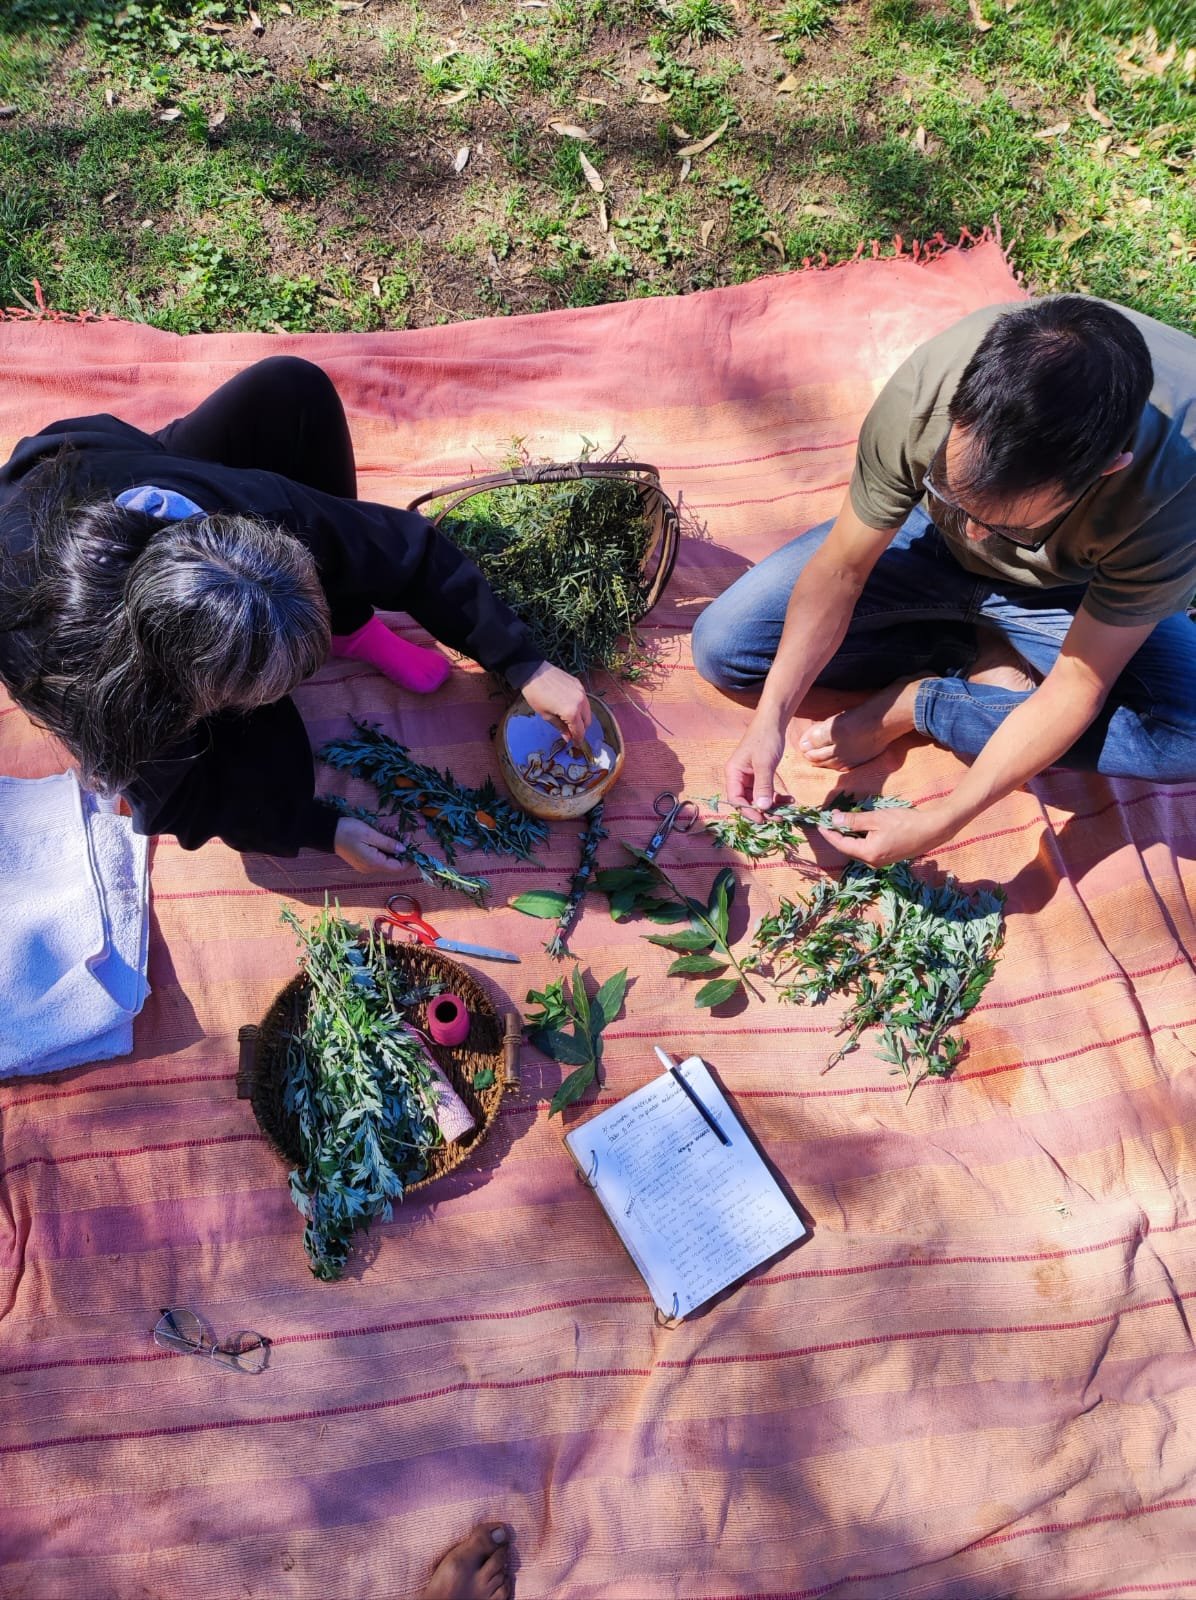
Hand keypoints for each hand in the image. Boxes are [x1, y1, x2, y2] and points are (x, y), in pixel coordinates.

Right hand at [334, 817, 406, 872]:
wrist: (328, 832)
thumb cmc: (349, 831)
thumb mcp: (371, 834)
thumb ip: (388, 843)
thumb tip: (404, 849)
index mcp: (374, 863)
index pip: (399, 868)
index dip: (409, 858)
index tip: (412, 844)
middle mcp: (371, 868)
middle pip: (393, 863)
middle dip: (400, 848)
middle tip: (400, 833)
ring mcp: (366, 865)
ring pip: (386, 858)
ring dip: (391, 845)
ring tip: (388, 830)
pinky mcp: (363, 860)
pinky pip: (378, 856)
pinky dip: (383, 846)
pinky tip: (382, 834)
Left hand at [521, 662, 591, 744]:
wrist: (534, 672)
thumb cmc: (536, 695)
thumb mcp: (546, 715)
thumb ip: (560, 727)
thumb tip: (568, 737)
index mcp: (571, 712)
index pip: (580, 730)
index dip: (578, 739)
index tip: (576, 744)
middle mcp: (580, 702)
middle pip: (587, 721)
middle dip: (581, 729)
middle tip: (572, 733)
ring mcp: (581, 691)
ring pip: (588, 710)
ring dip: (582, 718)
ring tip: (571, 721)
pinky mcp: (579, 684)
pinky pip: (584, 700)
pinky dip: (580, 707)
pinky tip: (570, 708)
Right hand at [725, 717, 785, 812]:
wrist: (773, 722)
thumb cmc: (765, 739)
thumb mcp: (764, 763)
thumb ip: (763, 786)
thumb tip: (763, 808)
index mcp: (733, 773)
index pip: (735, 800)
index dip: (748, 812)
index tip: (763, 819)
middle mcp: (739, 777)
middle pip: (747, 802)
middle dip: (762, 811)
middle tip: (779, 818)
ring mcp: (750, 777)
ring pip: (758, 798)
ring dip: (772, 806)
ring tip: (787, 810)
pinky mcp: (760, 775)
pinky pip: (766, 791)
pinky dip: (777, 797)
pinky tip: (789, 799)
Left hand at [816, 802, 948, 867]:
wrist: (932, 831)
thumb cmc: (905, 822)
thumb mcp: (877, 819)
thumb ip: (854, 821)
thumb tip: (834, 820)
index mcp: (868, 853)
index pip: (840, 844)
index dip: (828, 833)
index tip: (819, 822)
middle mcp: (872, 862)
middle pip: (847, 848)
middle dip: (837, 834)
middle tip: (831, 818)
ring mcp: (880, 861)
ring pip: (857, 849)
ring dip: (848, 836)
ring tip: (842, 821)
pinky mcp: (887, 858)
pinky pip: (867, 849)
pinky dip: (859, 839)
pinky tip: (859, 828)